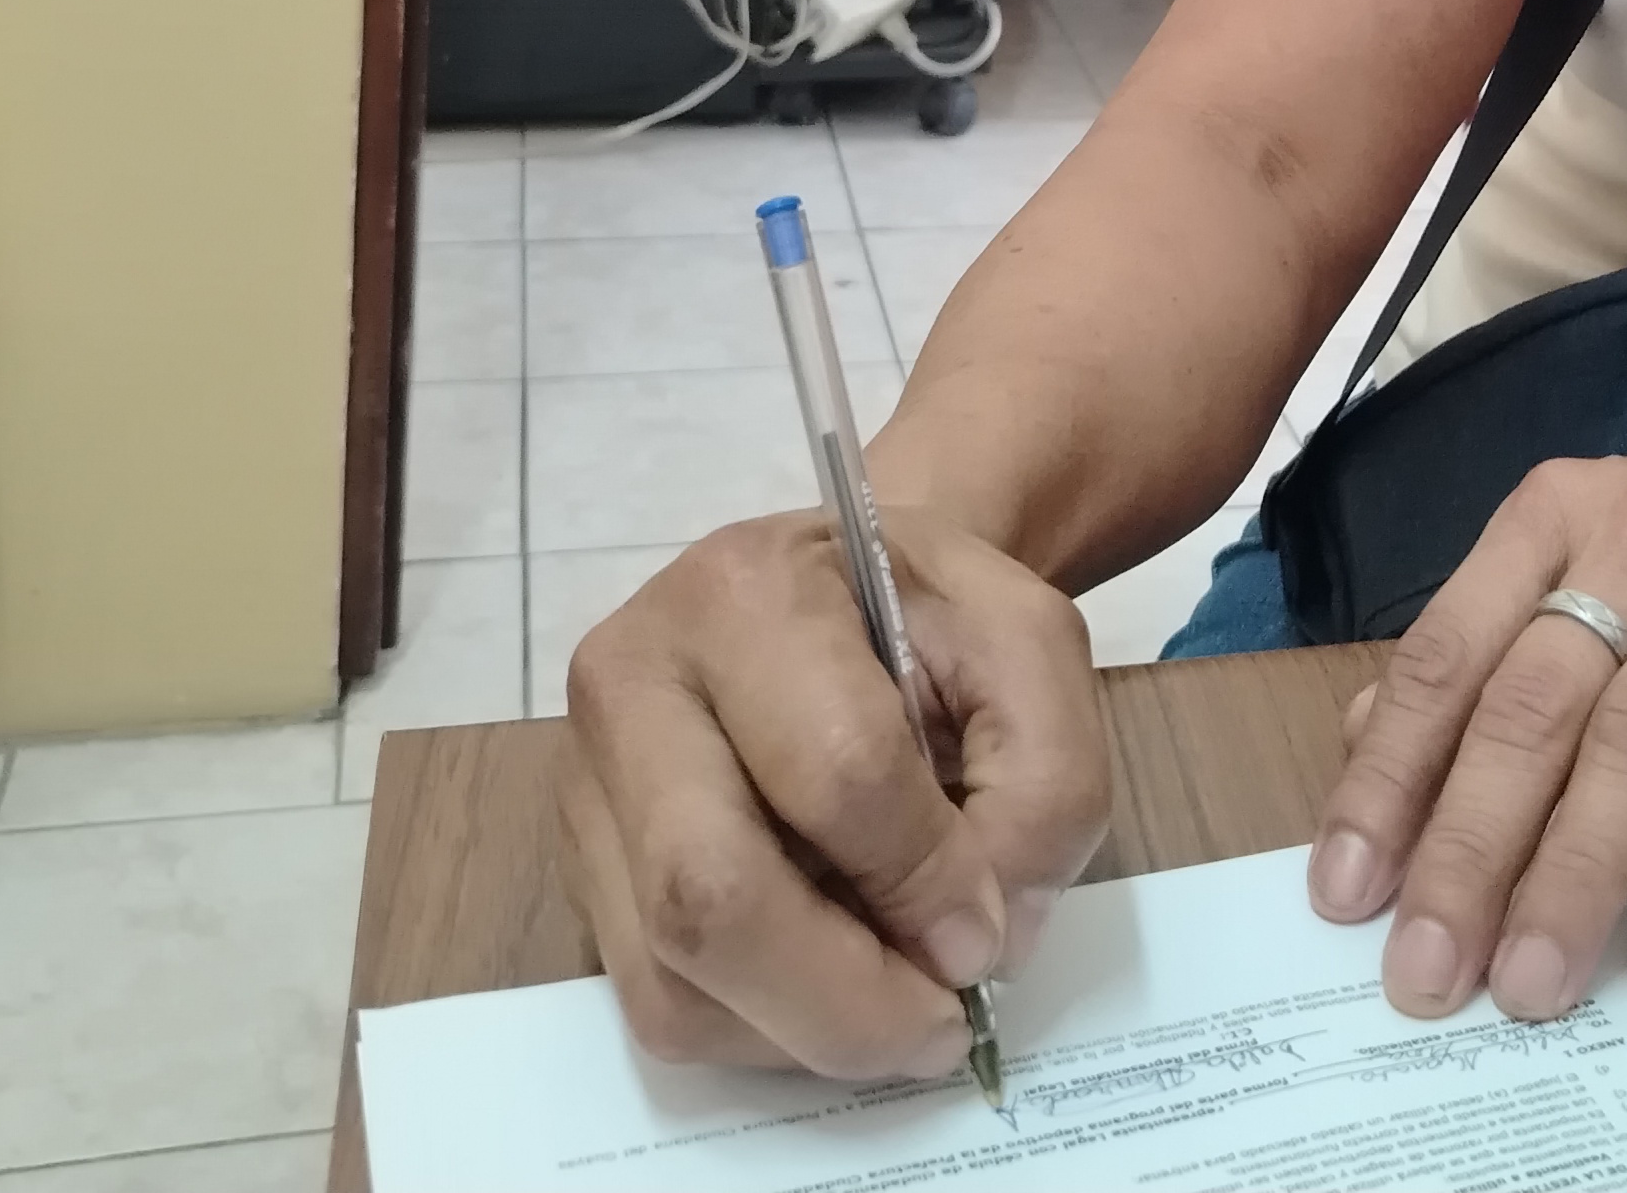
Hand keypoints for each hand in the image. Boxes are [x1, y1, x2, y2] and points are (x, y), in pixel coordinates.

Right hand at [560, 505, 1108, 1076]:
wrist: (843, 594)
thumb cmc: (935, 620)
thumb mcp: (1031, 647)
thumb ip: (1043, 782)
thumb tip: (970, 945)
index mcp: (749, 593)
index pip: (837, 771)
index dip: (926, 879)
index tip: (989, 931)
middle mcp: (631, 683)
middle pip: (708, 893)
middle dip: (846, 999)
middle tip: (940, 1024)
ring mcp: (588, 785)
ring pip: (672, 980)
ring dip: (807, 1033)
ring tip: (894, 1000)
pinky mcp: (582, 872)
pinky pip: (657, 1006)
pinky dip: (763, 1034)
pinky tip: (829, 985)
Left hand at [1304, 414, 1626, 1020]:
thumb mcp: (1596, 553)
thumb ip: (1487, 641)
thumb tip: (1359, 743)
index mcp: (1557, 516)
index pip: (1444, 656)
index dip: (1389, 781)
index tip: (1343, 897)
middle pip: (1532, 710)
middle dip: (1466, 854)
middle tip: (1425, 973)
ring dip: (1573, 877)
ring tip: (1529, 986)